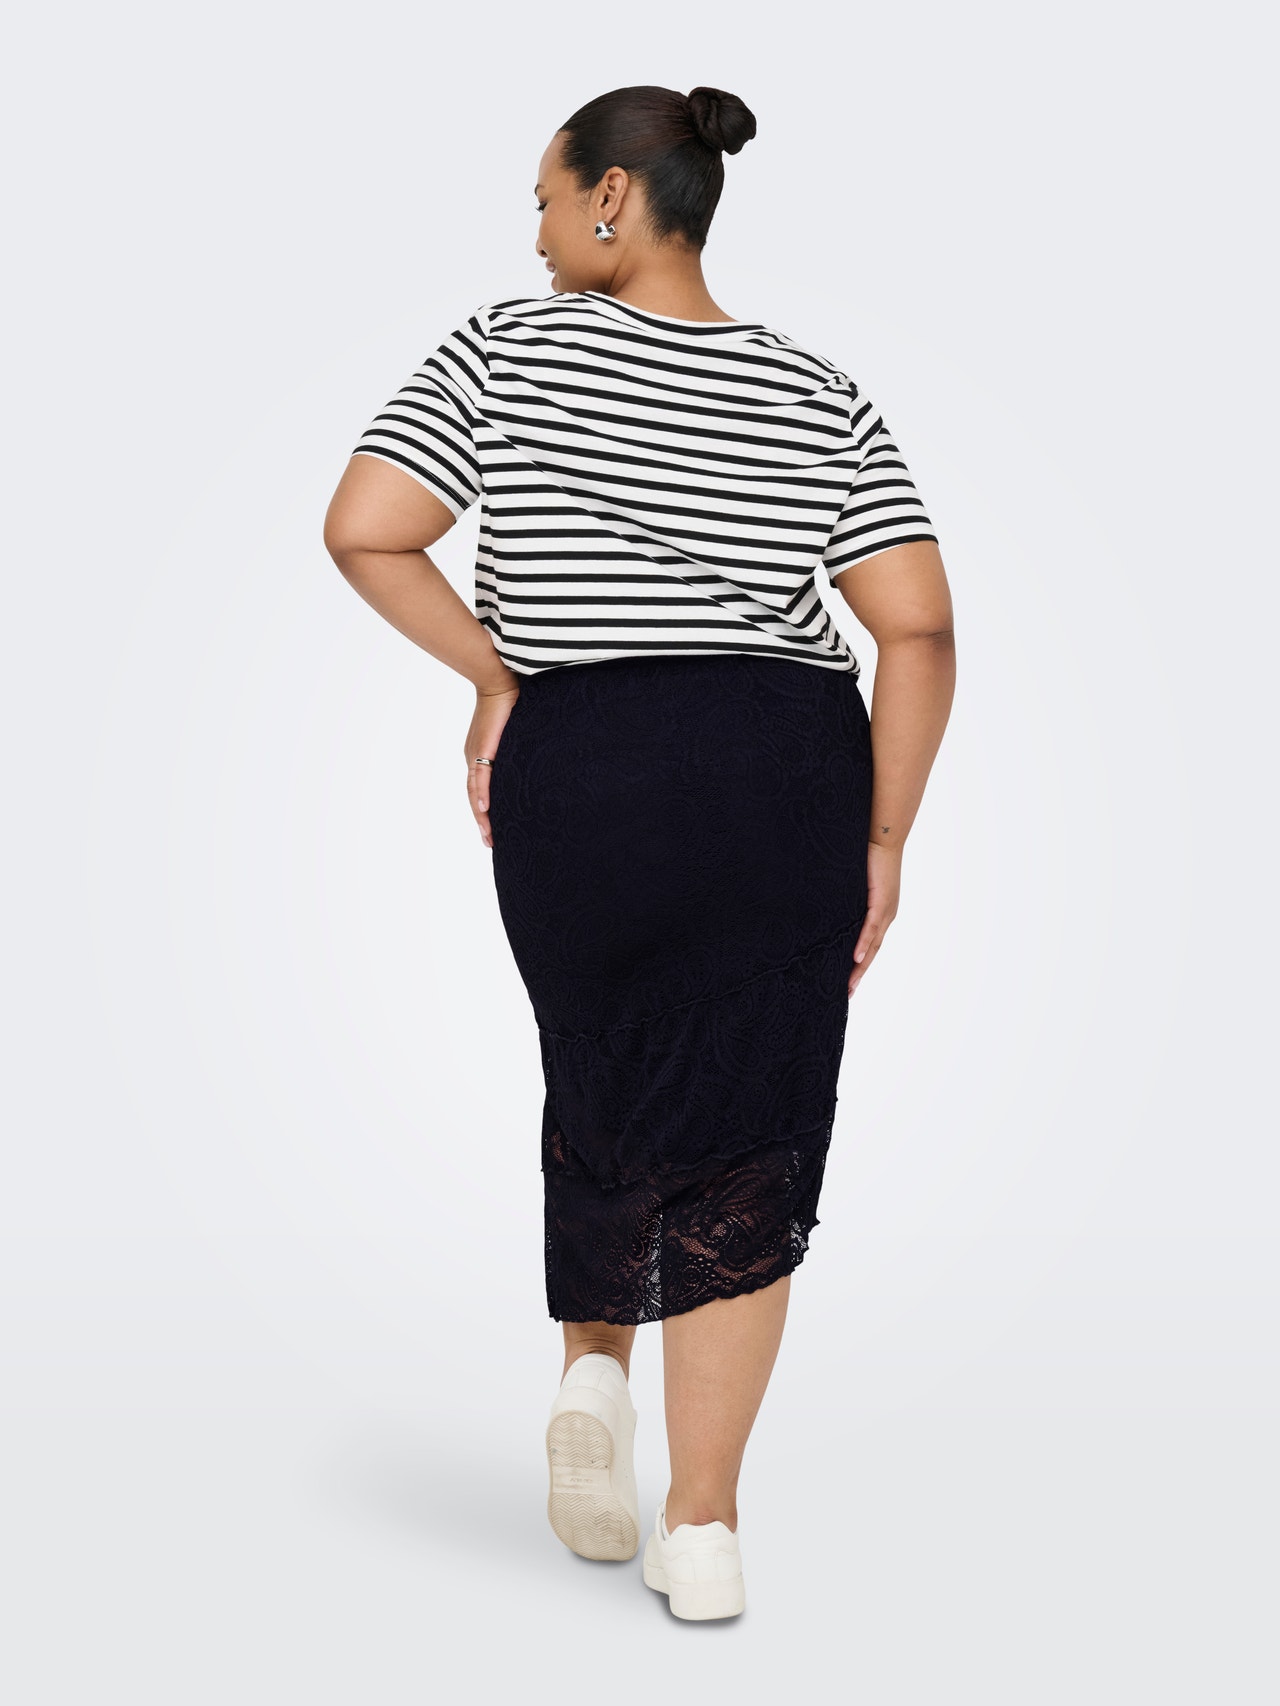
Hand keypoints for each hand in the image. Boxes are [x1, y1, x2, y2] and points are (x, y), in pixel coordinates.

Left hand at [465, 681, 519, 848]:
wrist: (499, 680)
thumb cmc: (511, 701)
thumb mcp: (517, 732)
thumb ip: (521, 746)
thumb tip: (540, 752)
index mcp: (481, 755)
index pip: (481, 788)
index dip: (486, 809)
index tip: (493, 828)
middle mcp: (474, 758)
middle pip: (475, 796)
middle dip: (483, 821)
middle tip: (491, 843)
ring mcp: (476, 754)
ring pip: (475, 792)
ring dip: (481, 816)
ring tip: (488, 836)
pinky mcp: (483, 748)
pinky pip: (481, 777)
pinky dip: (481, 795)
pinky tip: (485, 811)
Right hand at [848, 841, 901, 995]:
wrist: (882, 836)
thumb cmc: (868, 854)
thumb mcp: (854, 883)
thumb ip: (845, 898)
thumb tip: (828, 907)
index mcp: (880, 912)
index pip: (870, 944)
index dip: (859, 965)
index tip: (848, 982)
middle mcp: (886, 916)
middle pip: (872, 952)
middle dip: (859, 974)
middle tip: (846, 993)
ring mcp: (885, 911)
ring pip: (872, 946)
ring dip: (860, 967)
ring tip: (849, 985)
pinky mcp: (881, 902)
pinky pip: (871, 928)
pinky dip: (863, 944)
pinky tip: (854, 959)